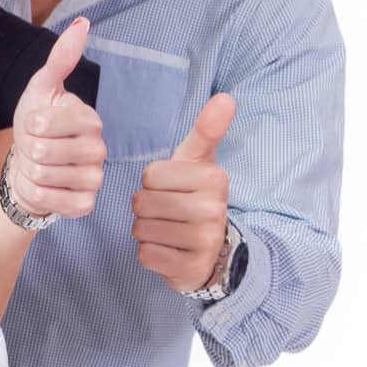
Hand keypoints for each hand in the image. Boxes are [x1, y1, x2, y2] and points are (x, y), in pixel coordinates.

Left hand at [8, 18, 105, 219]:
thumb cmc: (35, 126)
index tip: (35, 125)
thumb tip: (81, 25)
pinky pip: (52, 201)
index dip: (29, 125)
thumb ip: (60, 59)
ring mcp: (95, 178)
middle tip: (34, 148)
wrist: (29, 167)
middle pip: (42, 151)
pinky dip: (36, 193)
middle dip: (27, 150)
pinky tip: (43, 185)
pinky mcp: (86, 204)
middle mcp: (99, 148)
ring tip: (37, 165)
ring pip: (44, 175)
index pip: (44, 122)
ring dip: (30, 171)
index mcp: (90, 118)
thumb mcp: (41, 89)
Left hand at [131, 94, 235, 290]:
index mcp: (213, 178)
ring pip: (141, 229)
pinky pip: (145, 255)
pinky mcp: (191, 269)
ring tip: (168, 230)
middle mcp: (213, 210)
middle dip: (146, 207)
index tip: (172, 189)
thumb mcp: (199, 162)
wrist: (212, 251)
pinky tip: (168, 250)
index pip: (150, 175)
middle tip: (167, 212)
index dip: (152, 183)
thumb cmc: (194, 196)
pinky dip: (149, 253)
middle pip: (142, 202)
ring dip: (146, 231)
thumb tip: (226, 97)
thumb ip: (207, 130)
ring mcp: (204, 242)